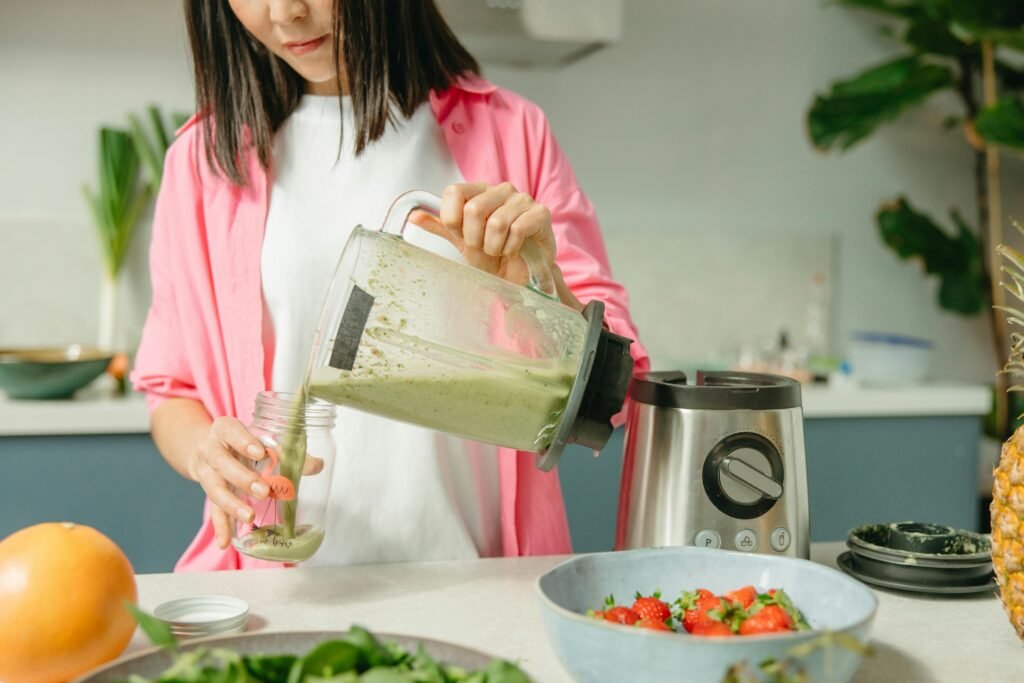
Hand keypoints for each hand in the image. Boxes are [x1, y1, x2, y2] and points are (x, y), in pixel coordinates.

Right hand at [188, 417, 323, 548]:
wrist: (208, 448)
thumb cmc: (241, 441)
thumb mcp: (259, 438)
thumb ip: (286, 450)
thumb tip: (317, 465)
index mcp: (224, 430)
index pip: (230, 431)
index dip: (243, 441)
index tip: (260, 452)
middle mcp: (210, 449)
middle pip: (221, 463)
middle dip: (242, 478)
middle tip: (263, 491)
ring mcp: (206, 472)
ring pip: (215, 489)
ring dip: (232, 505)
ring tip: (249, 517)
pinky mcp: (207, 492)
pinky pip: (213, 511)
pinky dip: (220, 527)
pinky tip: (225, 543)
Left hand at [410, 182, 573, 296]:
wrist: (520, 275)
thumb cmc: (493, 256)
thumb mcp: (461, 242)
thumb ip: (441, 227)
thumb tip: (413, 215)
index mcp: (479, 191)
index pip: (454, 192)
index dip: (453, 219)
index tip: (461, 235)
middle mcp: (501, 189)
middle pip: (473, 209)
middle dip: (474, 239)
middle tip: (484, 247)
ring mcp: (522, 199)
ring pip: (496, 223)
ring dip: (494, 247)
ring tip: (499, 251)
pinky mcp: (541, 213)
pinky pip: (517, 230)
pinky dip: (511, 248)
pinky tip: (514, 250)